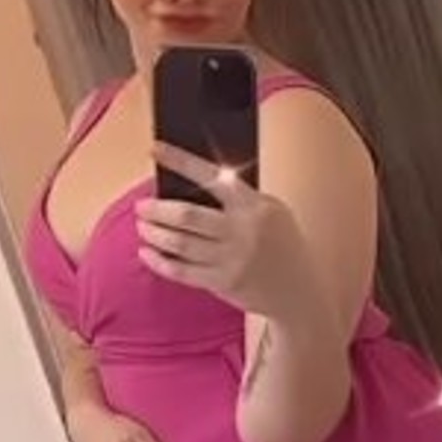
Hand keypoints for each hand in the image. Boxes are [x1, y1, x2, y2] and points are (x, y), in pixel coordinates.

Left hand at [135, 142, 316, 321]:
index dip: (180, 160)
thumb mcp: (272, 212)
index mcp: (255, 205)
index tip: (154, 149)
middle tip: (142, 206)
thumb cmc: (281, 245)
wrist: (300, 292)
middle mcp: (242, 231)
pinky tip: (148, 253)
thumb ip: (238, 198)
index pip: (211, 175)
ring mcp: (232, 259)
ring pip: (179, 244)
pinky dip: (159, 262)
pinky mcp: (223, 283)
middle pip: (186, 216)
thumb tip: (189, 185)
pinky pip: (181, 271)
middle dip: (157, 210)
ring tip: (143, 227)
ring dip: (154, 233)